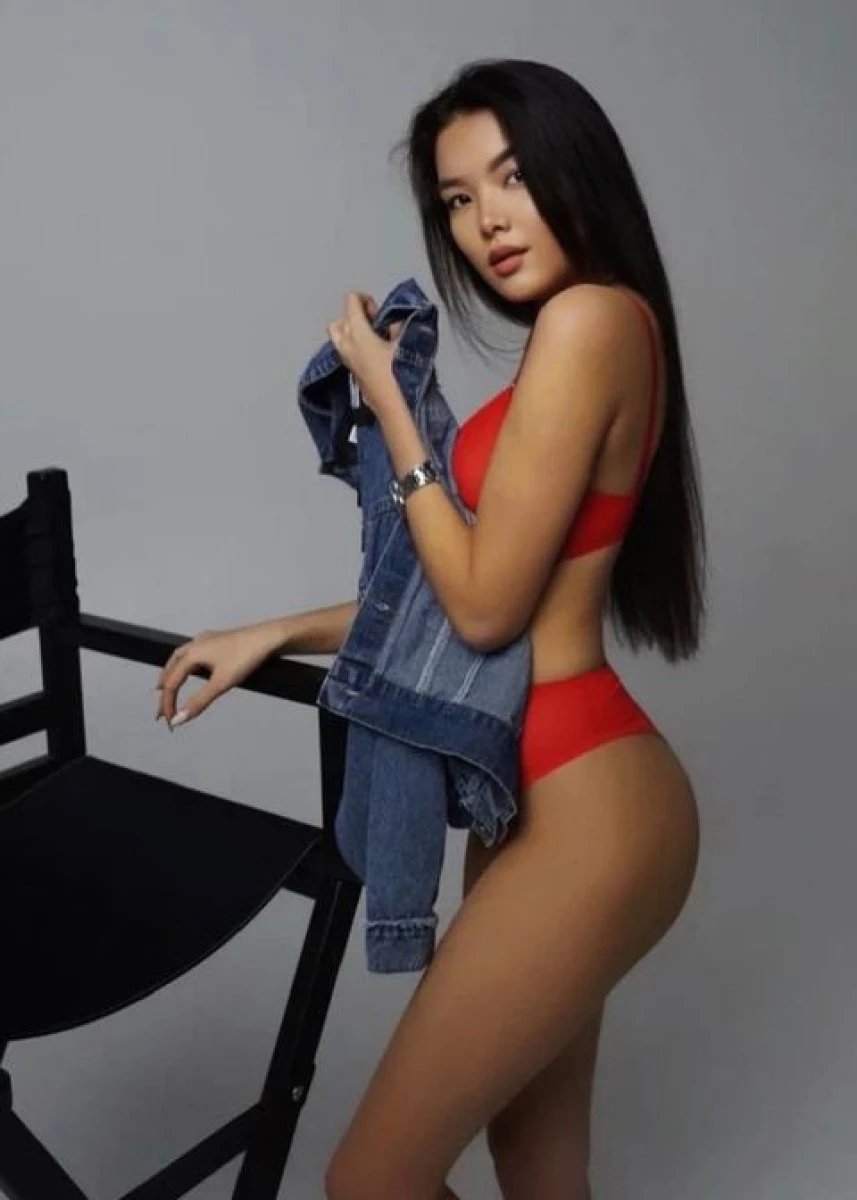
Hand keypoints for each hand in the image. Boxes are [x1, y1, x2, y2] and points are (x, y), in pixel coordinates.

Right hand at [154, 623, 282, 727]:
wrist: (269, 637)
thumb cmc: (246, 657)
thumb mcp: (221, 683)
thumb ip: (198, 702)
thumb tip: (178, 719)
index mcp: (192, 653)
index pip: (171, 683)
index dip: (168, 704)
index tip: (170, 722)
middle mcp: (195, 644)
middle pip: (170, 669)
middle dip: (164, 692)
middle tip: (161, 711)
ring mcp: (206, 640)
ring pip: (179, 659)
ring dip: (171, 676)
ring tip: (166, 690)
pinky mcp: (216, 640)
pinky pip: (191, 654)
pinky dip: (184, 666)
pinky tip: (191, 671)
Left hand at [327, 291, 404, 410]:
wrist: (393, 405)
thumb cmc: (398, 374)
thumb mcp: (404, 341)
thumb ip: (397, 324)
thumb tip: (394, 321)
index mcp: (357, 332)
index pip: (351, 300)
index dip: (365, 300)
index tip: (377, 311)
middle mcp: (346, 344)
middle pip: (339, 319)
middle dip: (354, 316)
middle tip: (372, 322)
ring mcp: (346, 359)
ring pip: (337, 336)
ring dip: (350, 331)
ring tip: (370, 336)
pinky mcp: (351, 372)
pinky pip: (344, 351)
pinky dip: (353, 346)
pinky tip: (371, 352)